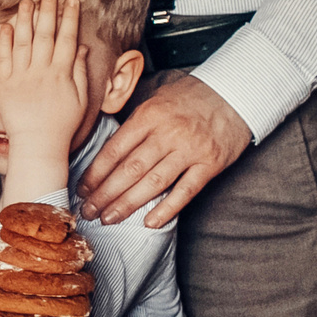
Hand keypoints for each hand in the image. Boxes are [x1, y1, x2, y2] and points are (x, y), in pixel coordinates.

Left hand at [0, 0, 88, 166]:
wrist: (37, 146)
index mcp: (61, 74)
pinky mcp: (4, 86)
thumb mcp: (78, 98)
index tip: (71, 1)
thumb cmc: (61, 125)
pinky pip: (3, 60)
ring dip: (24, 20)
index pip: (67, 39)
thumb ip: (78, 70)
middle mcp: (41, 73)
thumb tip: (80, 46)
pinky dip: (3, 42)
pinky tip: (4, 27)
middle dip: (48, 11)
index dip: (70, 18)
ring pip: (23, 43)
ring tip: (26, 2)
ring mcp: (21, 78)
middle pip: (46, 35)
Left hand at [79, 70, 252, 228]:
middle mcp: (168, 133)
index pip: (115, 150)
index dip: (95, 173)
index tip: (82, 189)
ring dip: (128, 204)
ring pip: (153, 183)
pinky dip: (167, 209)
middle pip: (130, 169)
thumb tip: (104, 154)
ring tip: (108, 218)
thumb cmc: (189, 99)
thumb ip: (134, 126)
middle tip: (88, 211)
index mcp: (149, 116)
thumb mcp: (156, 101)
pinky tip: (149, 222)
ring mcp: (190, 150)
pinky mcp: (210, 164)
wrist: (235, 94)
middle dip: (105, 194)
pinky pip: (185, 191)